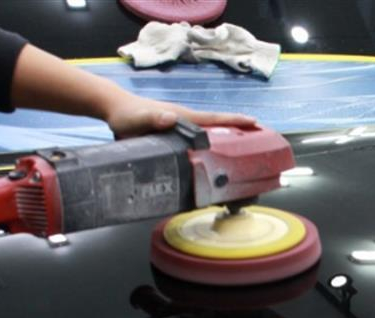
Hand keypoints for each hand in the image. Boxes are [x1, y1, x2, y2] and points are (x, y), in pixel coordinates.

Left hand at [104, 93, 255, 138]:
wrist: (114, 109)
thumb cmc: (125, 116)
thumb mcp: (137, 120)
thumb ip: (152, 118)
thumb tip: (171, 118)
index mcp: (182, 117)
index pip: (213, 119)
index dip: (234, 121)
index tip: (254, 123)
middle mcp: (185, 119)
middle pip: (218, 125)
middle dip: (239, 129)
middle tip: (260, 137)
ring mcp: (181, 125)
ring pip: (210, 132)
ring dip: (228, 137)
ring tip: (246, 147)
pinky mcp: (175, 132)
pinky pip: (199, 138)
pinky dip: (213, 142)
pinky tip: (217, 153)